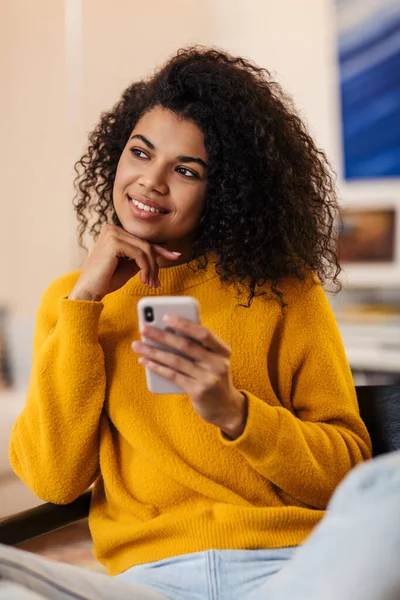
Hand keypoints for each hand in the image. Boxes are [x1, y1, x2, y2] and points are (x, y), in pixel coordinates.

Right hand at [69, 224, 180, 300]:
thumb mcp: (129, 265)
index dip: (161, 249)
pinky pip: (140, 255)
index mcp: (114, 231)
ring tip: (150, 284)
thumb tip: (164, 252)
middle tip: (156, 282)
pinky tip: (144, 280)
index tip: (175, 256)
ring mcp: (112, 233)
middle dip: (155, 264)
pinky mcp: (114, 242)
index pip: (142, 240)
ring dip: (151, 269)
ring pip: (145, 250)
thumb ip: (142, 257)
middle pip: (146, 244)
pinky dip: (146, 269)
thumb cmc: (106, 280)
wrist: (88, 291)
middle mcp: (112, 228)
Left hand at [132, 316, 247, 438]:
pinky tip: (145, 362)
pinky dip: (157, 367)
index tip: (165, 317)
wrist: (226, 408)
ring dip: (154, 352)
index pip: (203, 333)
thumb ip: (200, 345)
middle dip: (162, 336)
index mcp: (223, 350)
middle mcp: (217, 364)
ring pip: (176, 361)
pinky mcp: (198, 391)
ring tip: (138, 345)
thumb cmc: (214, 377)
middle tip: (144, 329)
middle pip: (186, 346)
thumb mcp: (214, 359)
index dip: (184, 324)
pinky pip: (173, 376)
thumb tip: (172, 328)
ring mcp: (208, 378)